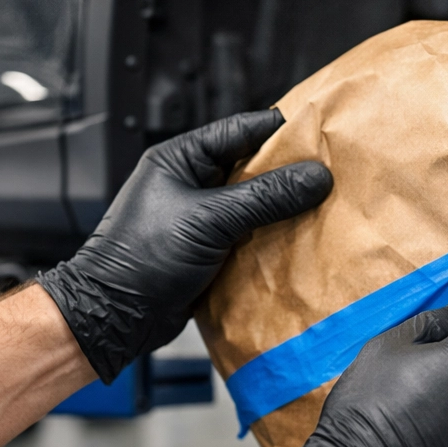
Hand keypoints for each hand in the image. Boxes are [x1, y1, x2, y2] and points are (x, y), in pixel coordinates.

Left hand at [41, 109, 331, 381]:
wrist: (114, 316)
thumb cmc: (144, 257)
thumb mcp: (210, 220)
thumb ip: (265, 198)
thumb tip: (316, 177)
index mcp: (180, 158)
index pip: (241, 130)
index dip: (282, 131)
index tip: (321, 133)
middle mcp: (191, 182)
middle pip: (252, 168)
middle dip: (289, 173)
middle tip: (332, 174)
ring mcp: (200, 216)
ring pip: (254, 203)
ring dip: (283, 209)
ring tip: (325, 206)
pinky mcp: (208, 248)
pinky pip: (249, 234)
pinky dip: (272, 237)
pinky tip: (300, 241)